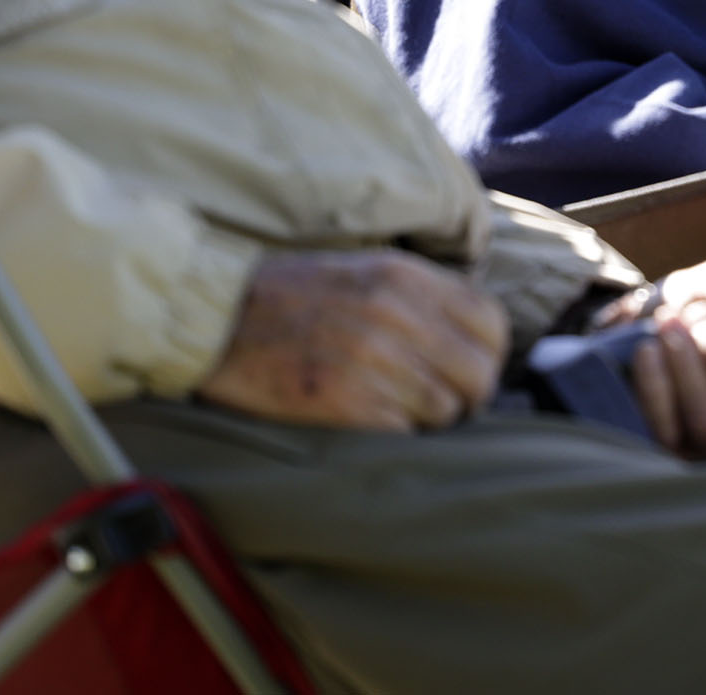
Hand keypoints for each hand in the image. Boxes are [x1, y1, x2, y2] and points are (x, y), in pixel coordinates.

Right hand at [198, 249, 509, 430]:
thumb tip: (472, 335)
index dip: (490, 354)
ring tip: (398, 412)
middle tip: (445, 405)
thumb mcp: (364, 269)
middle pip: (478, 374)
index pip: (491, 322)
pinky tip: (371, 423)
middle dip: (469, 397)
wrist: (214, 318)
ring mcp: (369, 358)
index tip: (472, 369)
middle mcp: (395, 313)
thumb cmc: (290, 296)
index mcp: (404, 276)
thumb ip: (420, 296)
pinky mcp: (341, 401)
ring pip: (444, 411)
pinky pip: (402, 434)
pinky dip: (395, 436)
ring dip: (428, 421)